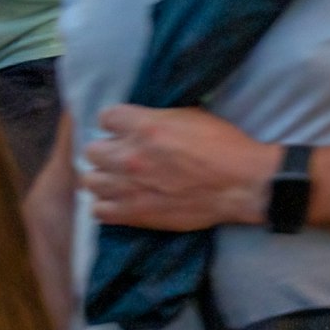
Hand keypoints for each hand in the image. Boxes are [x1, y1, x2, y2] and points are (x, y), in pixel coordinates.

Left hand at [82, 104, 284, 231]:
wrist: (240, 184)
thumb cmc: (223, 146)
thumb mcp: (193, 116)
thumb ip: (158, 118)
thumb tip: (141, 122)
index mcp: (146, 126)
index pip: (106, 118)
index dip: (117, 123)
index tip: (125, 129)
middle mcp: (130, 155)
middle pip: (92, 150)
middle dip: (107, 150)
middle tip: (124, 155)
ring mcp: (128, 187)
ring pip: (90, 181)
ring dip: (105, 178)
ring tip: (120, 180)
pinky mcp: (133, 213)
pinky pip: (98, 210)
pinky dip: (108, 204)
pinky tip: (122, 200)